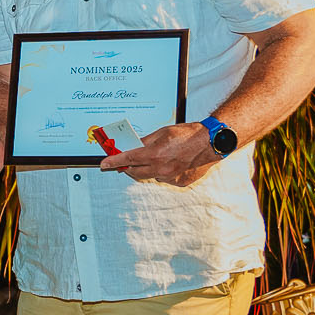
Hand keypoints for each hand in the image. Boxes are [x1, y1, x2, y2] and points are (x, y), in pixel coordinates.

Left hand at [99, 122, 220, 186]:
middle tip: (124, 161)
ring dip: (146, 168)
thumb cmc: (188, 135)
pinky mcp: (179, 182)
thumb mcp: (162, 132)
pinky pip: (164, 178)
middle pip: (135, 171)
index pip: (127, 159)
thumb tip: (133, 145)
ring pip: (150, 175)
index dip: (113, 161)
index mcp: (154, 155)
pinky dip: (161, 171)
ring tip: (153, 157)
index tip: (104, 164)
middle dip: (127, 166)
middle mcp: (160, 169)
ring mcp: (170, 177)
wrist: (210, 143)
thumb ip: (145, 141)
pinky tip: (169, 162)